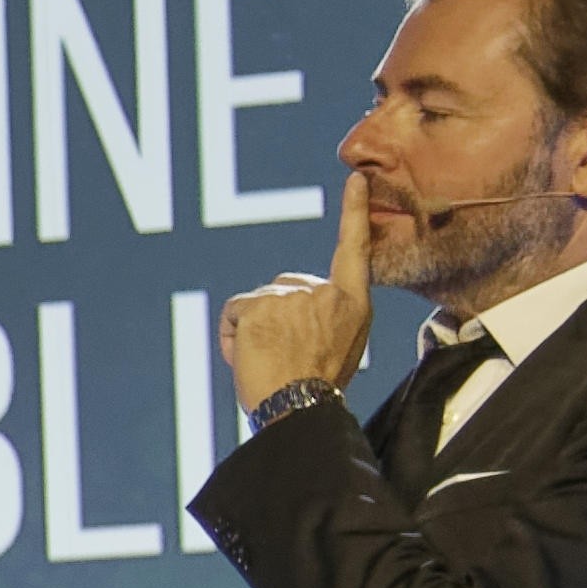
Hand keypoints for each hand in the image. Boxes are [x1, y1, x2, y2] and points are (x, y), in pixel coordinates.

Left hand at [222, 182, 377, 413]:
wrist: (300, 409)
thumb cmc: (317, 387)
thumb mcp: (343, 345)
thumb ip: (328, 314)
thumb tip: (305, 303)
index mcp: (354, 302)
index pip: (354, 249)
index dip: (353, 212)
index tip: (355, 178)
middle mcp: (326, 292)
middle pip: (285, 287)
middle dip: (275, 315)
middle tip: (283, 355)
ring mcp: (292, 295)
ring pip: (258, 303)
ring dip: (253, 330)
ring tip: (268, 362)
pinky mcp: (261, 304)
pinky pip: (234, 312)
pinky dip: (231, 333)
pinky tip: (247, 357)